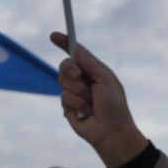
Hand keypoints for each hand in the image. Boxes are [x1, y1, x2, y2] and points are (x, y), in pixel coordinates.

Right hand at [50, 33, 146, 167]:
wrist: (112, 132)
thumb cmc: (114, 105)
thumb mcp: (105, 79)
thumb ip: (89, 63)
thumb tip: (74, 47)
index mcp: (93, 71)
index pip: (76, 54)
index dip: (65, 43)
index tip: (54, 36)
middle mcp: (82, 80)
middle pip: (65, 65)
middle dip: (70, 70)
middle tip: (79, 76)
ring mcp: (74, 93)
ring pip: (62, 82)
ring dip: (78, 92)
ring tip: (91, 102)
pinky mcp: (68, 106)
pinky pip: (63, 98)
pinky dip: (76, 104)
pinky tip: (86, 113)